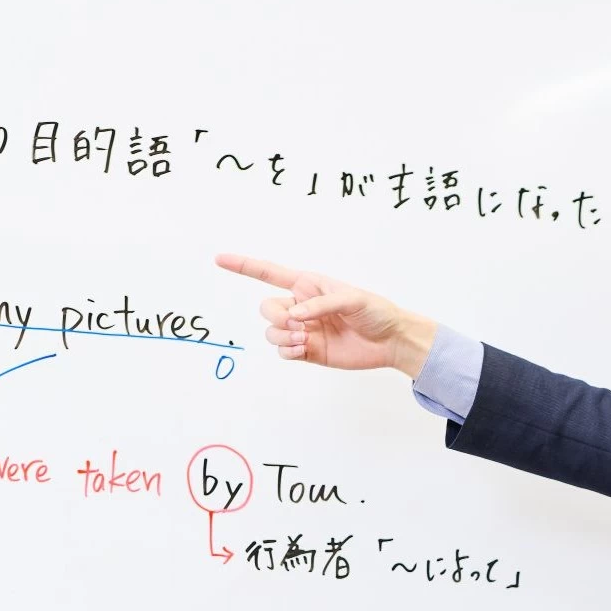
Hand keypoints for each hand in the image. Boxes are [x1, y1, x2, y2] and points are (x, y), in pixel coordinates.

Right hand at [214, 253, 436, 376]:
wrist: (391, 341)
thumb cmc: (376, 311)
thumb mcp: (353, 298)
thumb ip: (321, 304)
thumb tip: (296, 317)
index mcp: (308, 285)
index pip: (270, 273)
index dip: (244, 266)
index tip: (219, 259)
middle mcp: (301, 306)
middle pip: (266, 308)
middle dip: (275, 316)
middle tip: (299, 324)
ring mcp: (303, 330)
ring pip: (271, 332)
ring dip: (282, 336)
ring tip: (306, 339)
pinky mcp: (308, 351)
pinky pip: (283, 352)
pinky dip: (288, 351)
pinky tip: (305, 349)